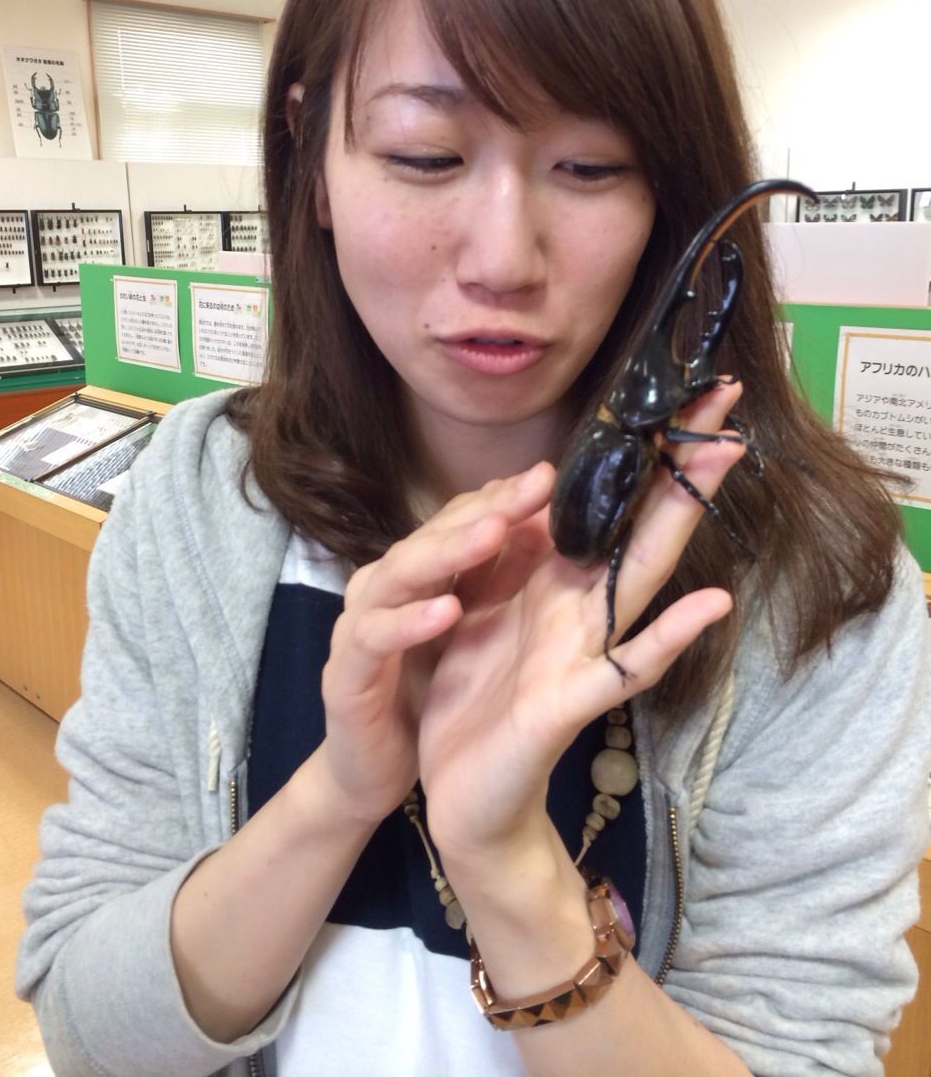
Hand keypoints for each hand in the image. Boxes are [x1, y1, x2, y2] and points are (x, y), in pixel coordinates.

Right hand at [319, 471, 561, 824]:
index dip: (502, 497)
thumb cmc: (422, 696)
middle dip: (486, 508)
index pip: (458, 521)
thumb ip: (495, 584)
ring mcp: (358, 628)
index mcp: (416, 577)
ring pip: (399, 573)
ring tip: (495, 531)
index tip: (552, 475)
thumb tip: (552, 527)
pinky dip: (409, 622)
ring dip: (448, 551)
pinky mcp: (345, 676)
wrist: (367, 773)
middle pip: (433, 534)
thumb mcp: (468, 636)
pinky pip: (374, 639)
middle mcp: (384, 589)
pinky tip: (447, 611)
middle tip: (535, 484)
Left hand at [416, 381, 745, 858]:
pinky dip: (668, 636)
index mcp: (555, 587)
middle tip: (720, 400)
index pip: (604, 509)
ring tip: (721, 460)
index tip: (675, 393)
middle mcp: (582, 613)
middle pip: (638, 528)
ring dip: (680, 519)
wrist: (464, 794)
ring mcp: (583, 655)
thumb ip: (523, 555)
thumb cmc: (480, 698)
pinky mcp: (569, 703)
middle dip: (676, 464)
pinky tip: (713, 604)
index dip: (637, 455)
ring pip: (640, 577)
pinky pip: (624, 668)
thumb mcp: (492, 610)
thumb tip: (549, 485)